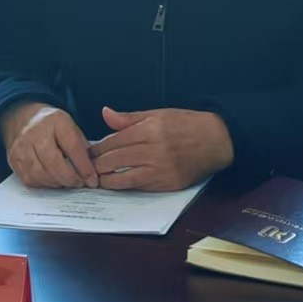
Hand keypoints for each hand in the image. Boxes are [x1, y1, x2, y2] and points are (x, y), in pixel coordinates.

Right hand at [0, 102, 98, 188]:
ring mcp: (22, 147)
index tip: (92, 180)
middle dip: (70, 178)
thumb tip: (92, 172)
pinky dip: (44, 183)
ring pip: (41, 174)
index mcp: (55, 121)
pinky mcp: (13, 159)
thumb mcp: (70, 126)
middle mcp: (35, 133)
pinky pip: (30, 179)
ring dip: (57, 183)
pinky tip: (52, 180)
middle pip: (54, 163)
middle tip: (79, 183)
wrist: (22, 117)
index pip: (72, 147)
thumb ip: (81, 146)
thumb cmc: (51, 124)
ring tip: (66, 182)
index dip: (84, 167)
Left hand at [89, 106, 233, 191]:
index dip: (98, 148)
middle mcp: (154, 150)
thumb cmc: (186, 124)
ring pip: (124, 178)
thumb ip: (129, 118)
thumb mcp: (158, 113)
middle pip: (115, 160)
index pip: (114, 141)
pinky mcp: (167, 184)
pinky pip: (139, 187)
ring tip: (96, 179)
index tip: (87, 152)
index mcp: (150, 130)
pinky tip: (116, 184)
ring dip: (106, 180)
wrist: (216, 140)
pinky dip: (124, 186)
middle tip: (85, 167)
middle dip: (97, 165)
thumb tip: (105, 114)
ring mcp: (161, 170)